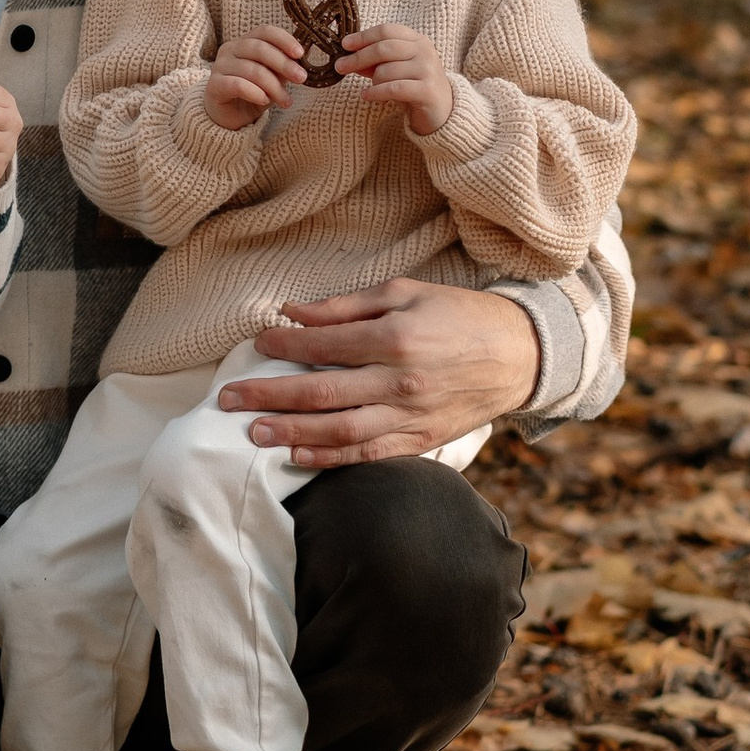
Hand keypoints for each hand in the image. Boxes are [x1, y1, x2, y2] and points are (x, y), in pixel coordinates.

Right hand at [204, 26, 305, 128]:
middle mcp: (230, 49)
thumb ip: (282, 67)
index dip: (284, 40)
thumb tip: (300, 61)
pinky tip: (264, 100)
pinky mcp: (214, 85)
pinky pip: (237, 85)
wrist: (229, 116)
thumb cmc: (253, 93)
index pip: (264, 32)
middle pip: (259, 48)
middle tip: (301, 78)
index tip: (300, 54)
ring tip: (286, 100)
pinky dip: (255, 92)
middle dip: (283, 63)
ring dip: (274, 86)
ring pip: (252, 69)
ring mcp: (219, 66)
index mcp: (245, 42)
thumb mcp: (273, 78)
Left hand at [216, 277, 540, 467]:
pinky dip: (331, 458)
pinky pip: (369, 454)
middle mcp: (400, 381)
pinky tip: (298, 455)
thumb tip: (291, 312)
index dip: (284, 345)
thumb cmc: (459, 315)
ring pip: (340, 432)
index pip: (324, 345)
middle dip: (269, 396)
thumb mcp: (404, 292)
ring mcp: (411, 416)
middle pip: (321, 394)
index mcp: (395, 337)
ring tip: (253, 432)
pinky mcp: (422, 440)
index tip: (256, 343)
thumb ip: (345, 306)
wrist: (520, 355)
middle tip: (228, 400)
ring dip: (291, 432)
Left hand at [338, 24, 454, 135]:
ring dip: (373, 81)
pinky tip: (366, 96)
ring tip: (373, 89)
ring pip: (386, 70)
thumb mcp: (395, 69)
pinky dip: (375, 92)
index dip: (363, 36)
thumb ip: (375, 61)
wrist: (443, 111)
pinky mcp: (427, 90)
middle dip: (358, 57)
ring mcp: (428, 70)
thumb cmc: (415, 86)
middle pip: (383, 48)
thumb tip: (348, 56)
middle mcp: (425, 51)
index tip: (344, 44)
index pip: (386, 30)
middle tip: (340, 66)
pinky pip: (392, 88)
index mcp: (417, 40)